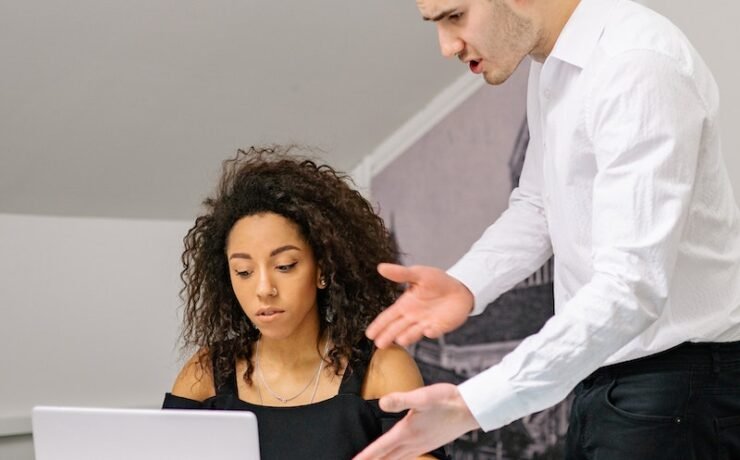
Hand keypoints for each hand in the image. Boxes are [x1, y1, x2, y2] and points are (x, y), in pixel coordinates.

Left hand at [353, 383, 478, 459]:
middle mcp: (413, 442)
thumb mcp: (423, 396)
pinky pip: (408, 456)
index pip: (381, 447)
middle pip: (387, 458)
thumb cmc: (448, 400)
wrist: (471, 409)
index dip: (366, 456)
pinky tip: (397, 458)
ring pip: (397, 459)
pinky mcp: (429, 443)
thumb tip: (382, 402)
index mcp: (407, 432)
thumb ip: (401, 399)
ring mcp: (422, 445)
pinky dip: (397, 459)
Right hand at [367, 264, 473, 347]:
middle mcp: (413, 316)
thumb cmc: (438, 281)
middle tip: (379, 345)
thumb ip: (400, 274)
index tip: (369, 334)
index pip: (388, 317)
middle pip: (396, 328)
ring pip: (412, 333)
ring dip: (406, 337)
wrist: (461, 289)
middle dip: (388, 336)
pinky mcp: (439, 327)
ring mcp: (425, 323)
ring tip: (399, 340)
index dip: (378, 325)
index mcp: (405, 304)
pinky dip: (430, 332)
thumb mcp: (418, 274)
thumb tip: (381, 267)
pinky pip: (433, 331)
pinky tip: (427, 331)